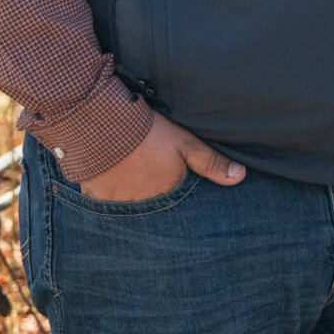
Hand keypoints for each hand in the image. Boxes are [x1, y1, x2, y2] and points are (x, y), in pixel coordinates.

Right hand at [78, 113, 241, 201]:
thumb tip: (239, 177)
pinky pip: (102, 205)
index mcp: (164, 194)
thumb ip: (211, 162)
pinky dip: (107, 198)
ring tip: (131, 187)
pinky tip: (110, 185)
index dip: (176, 202)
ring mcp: (115, 204)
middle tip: (150, 189)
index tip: (175, 198)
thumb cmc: (148, 132)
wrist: (102, 121)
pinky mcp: (93, 196)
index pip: (176, 209)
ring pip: (127, 210)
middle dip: (153, 204)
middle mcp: (140, 205)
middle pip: (151, 212)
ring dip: (130, 202)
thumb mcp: (185, 143)